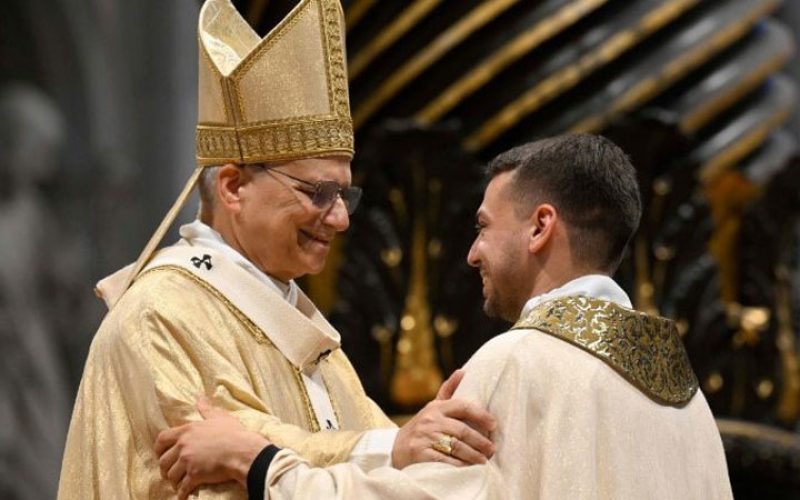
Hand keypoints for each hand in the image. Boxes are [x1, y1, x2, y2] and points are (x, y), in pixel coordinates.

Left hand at [154, 397, 269, 498]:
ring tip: (177, 483)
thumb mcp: (219, 417)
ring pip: (171, 475)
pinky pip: (182, 488)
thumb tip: (200, 397)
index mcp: (187, 431)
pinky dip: (181, 493)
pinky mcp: (195, 475)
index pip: (162, 439)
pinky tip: (183, 495)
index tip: (161, 453)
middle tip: (169, 471)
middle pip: (163, 460)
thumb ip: (206, 408)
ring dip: (173, 481)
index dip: (158, 448)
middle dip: (165, 468)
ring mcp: (188, 461)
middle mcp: (183, 446)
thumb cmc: (233, 433)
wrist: (242, 450)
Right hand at [391, 369, 496, 467]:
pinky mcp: (420, 453)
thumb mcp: (432, 408)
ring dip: (473, 455)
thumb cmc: (420, 427)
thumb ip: (448, 391)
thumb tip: (463, 371)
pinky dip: (459, 465)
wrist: (393, 448)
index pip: (462, 406)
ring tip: (484, 461)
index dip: (480, 415)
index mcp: (436, 408)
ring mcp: (425, 437)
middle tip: (491, 449)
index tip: (493, 424)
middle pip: (462, 430)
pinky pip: (445, 460)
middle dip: (480, 441)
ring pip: (456, 446)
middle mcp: (430, 420)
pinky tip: (468, 469)